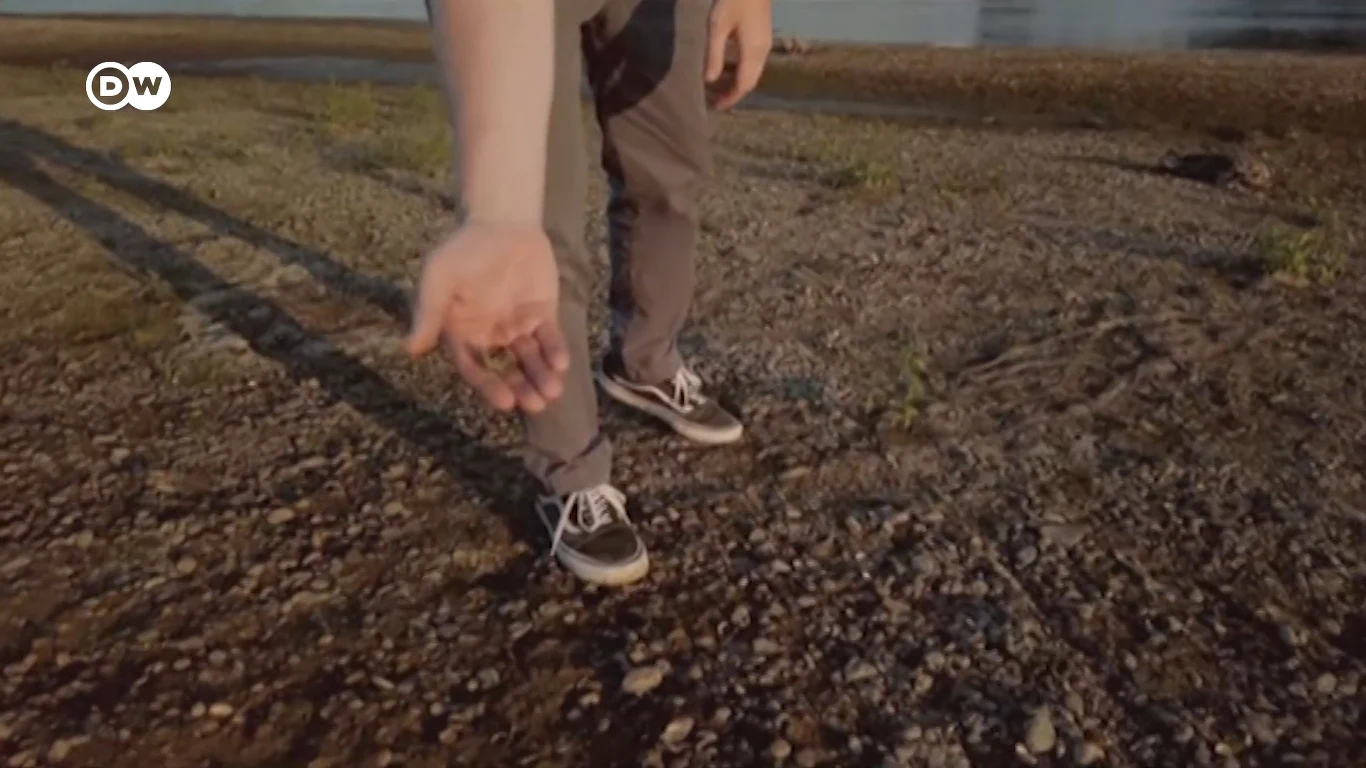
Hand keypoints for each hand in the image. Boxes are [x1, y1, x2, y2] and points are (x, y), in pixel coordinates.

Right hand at [405, 222, 568, 413]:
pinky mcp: (541, 315)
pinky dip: (556, 351)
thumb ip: (428, 312)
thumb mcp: (439, 277)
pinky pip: (549, 338)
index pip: (474, 367)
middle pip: (505, 370)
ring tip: (552, 392)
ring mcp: (516, 327)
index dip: (488, 385)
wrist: (501, 221)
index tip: (505, 401)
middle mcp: (489, 336)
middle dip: (520, 387)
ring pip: (530, 359)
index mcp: (461, 332)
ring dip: (541, 376)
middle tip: (535, 404)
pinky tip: (562, 364)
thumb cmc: (463, 248)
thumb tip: (411, 349)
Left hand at [705, 0, 772, 110]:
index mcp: (753, 52)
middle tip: (716, 102)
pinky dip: (743, 72)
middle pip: (751, 82)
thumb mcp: (717, 27)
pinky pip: (755, 63)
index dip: (730, 98)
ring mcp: (765, 44)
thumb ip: (714, 55)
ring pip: (754, 73)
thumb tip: (710, 81)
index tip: (715, 107)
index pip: (743, 85)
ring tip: (721, 89)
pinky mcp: (763, 36)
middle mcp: (763, 52)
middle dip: (735, 94)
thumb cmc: (733, 0)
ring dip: (739, 84)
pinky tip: (730, 69)